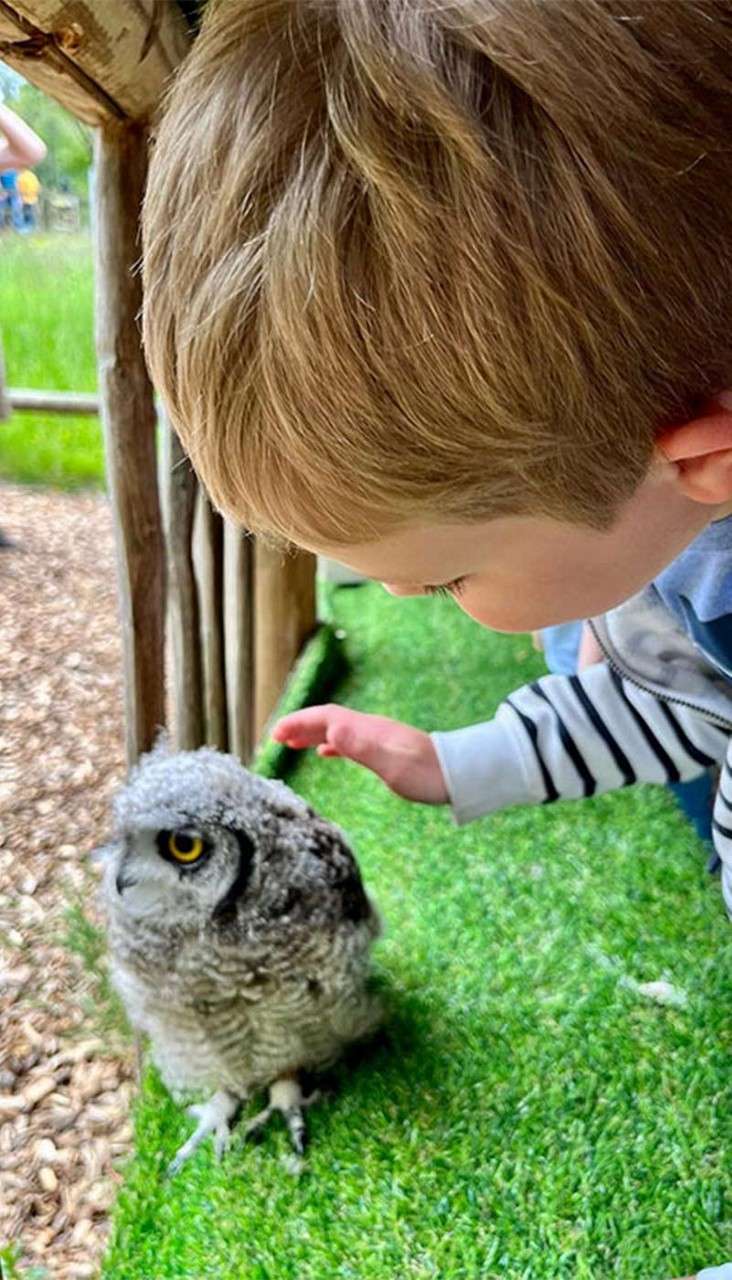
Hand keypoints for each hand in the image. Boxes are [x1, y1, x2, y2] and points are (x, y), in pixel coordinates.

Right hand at [272, 705, 448, 804]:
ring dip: (312, 734)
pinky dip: (330, 743)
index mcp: (367, 729)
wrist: (459, 774)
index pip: (325, 717)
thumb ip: (361, 748)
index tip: (276, 733)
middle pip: (328, 720)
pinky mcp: (384, 748)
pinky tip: (326, 752)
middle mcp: (370, 728)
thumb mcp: (391, 766)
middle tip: (274, 738)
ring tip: (291, 744)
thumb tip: (330, 732)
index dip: (299, 722)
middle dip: (300, 726)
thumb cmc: (427, 774)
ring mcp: (377, 737)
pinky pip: (349, 740)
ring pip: (337, 729)